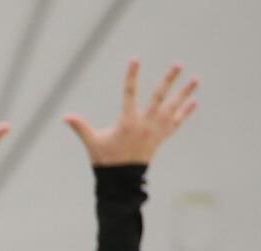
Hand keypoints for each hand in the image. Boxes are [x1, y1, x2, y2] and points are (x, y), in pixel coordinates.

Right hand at [64, 59, 197, 165]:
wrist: (122, 182)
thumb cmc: (106, 160)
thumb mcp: (92, 142)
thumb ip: (80, 127)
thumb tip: (64, 117)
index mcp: (128, 122)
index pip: (129, 93)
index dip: (131, 76)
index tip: (135, 59)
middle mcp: (145, 124)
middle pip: (159, 97)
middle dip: (168, 80)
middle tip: (178, 64)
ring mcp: (155, 131)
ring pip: (172, 108)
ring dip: (185, 93)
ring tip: (196, 79)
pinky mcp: (160, 138)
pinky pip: (175, 123)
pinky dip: (184, 112)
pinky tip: (194, 101)